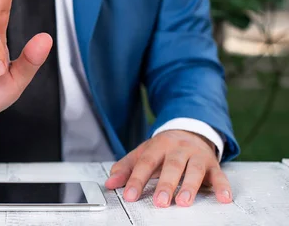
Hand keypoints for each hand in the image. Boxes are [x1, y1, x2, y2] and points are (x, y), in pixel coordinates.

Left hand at [105, 130, 232, 206]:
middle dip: (165, 184)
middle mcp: (178, 149)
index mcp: (158, 145)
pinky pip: (220, 175)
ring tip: (183, 202)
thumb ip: (126, 168)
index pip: (145, 163)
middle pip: (172, 166)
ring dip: (190, 187)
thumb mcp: (143, 152)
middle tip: (159, 202)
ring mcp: (197, 156)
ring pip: (194, 170)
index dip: (136, 180)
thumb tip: (110, 183)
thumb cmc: (164, 147)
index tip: (129, 196)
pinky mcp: (213, 164)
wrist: (190, 130)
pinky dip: (223, 186)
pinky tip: (223, 198)